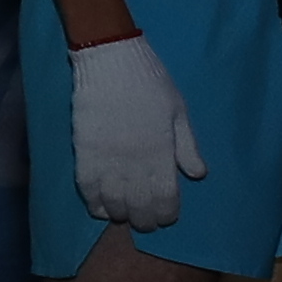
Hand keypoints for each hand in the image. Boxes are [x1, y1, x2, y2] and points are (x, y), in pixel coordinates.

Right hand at [63, 32, 203, 227]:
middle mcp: (135, 162)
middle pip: (139, 207)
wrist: (110, 60)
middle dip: (144, 220)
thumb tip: (197, 175)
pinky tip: (99, 207)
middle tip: (145, 221)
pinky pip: (87, 187)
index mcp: (161, 153)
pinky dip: (93, 203)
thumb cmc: (150, 82)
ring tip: (123, 215)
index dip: (166, 214)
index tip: (166, 217)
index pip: (166, 199)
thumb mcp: (178, 110)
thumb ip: (187, 146)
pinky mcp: (84, 151)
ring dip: (119, 214)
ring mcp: (107, 159)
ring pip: (113, 202)